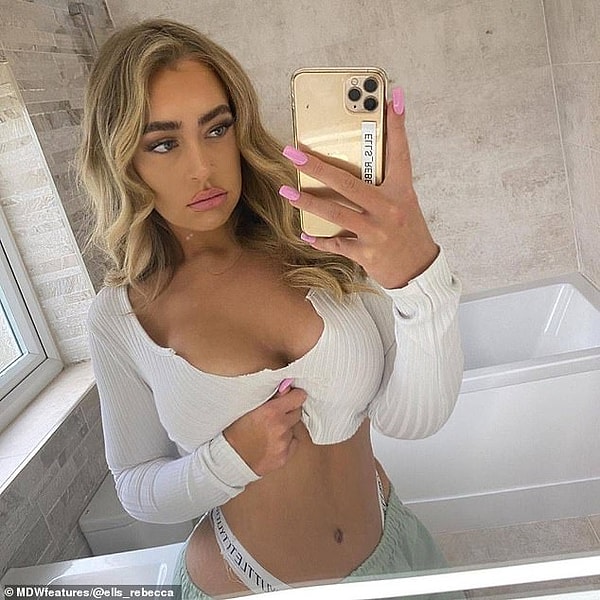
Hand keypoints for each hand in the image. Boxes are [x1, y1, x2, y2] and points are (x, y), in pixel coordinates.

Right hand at [223, 379, 305, 475]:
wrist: (229, 458)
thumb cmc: (235, 431)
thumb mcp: (249, 407)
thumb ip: (271, 396)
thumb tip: (287, 385)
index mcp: (271, 411)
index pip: (298, 397)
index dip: (294, 396)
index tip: (292, 397)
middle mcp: (280, 427)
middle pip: (297, 412)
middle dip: (288, 412)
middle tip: (273, 417)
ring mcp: (283, 443)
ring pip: (293, 429)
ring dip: (285, 428)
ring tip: (268, 432)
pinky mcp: (284, 457)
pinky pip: (292, 444)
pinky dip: (285, 443)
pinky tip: (271, 443)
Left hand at [280, 87, 438, 288]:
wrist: (418, 270)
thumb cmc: (408, 232)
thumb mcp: (403, 203)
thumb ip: (383, 184)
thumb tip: (357, 165)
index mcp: (401, 192)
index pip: (399, 153)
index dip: (397, 125)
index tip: (392, 97)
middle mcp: (388, 209)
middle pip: (348, 183)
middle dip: (318, 166)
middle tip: (294, 153)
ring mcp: (375, 232)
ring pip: (335, 213)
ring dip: (308, 202)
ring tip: (286, 191)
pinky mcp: (365, 253)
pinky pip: (336, 244)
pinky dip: (320, 240)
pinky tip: (305, 234)